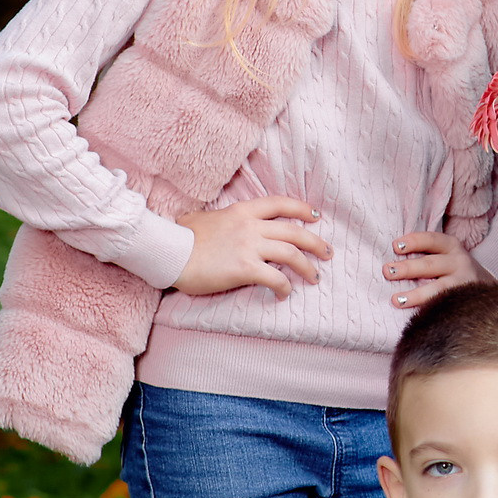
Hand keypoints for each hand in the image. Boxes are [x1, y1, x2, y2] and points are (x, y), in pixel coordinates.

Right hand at [173, 198, 328, 297]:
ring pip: (291, 254)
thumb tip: (219, 223)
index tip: (315, 215)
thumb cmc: (181, 237)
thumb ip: (222, 219)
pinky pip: (275, 278)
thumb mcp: (205, 218)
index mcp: (242, 211)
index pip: (279, 204)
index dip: (301, 209)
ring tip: (315, 277)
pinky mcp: (245, 269)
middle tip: (328, 252)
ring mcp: (249, 247)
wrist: (169, 252)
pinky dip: (284, 287)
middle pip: (294, 231)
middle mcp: (250, 226)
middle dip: (315, 242)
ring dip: (307, 267)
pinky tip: (284, 294)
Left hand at [384, 230, 482, 310]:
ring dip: (417, 294)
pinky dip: (429, 311)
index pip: (431, 240)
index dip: (413, 242)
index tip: (395, 246)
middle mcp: (460, 263)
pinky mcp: (466, 303)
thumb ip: (424, 255)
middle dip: (408, 268)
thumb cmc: (453, 271)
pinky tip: (416, 318)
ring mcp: (464, 284)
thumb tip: (389, 265)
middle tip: (387, 272)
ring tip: (396, 300)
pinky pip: (446, 307)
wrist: (487, 290)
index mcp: (451, 247)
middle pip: (430, 265)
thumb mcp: (445, 255)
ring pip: (439, 289)